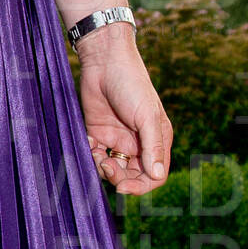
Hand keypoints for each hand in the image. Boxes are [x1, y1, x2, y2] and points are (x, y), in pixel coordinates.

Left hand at [74, 26, 171, 195]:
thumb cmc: (132, 84)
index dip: (141, 186)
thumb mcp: (147, 116)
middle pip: (131, 176)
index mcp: (156, 141)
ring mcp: (117, 139)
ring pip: (112, 169)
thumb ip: (152, 147)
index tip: (123, 187)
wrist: (104, 62)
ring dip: (103, 169)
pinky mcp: (98, 133)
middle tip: (107, 167)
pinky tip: (89, 143)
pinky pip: (94, 155)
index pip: (154, 176)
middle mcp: (138, 144)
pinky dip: (90, 156)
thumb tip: (158, 176)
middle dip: (119, 178)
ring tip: (97, 154)